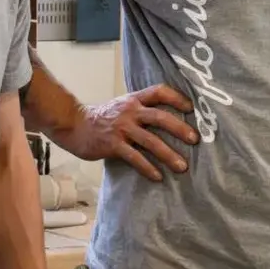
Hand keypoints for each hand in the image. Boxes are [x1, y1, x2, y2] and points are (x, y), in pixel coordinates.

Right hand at [53, 86, 197, 180]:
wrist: (74, 125)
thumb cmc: (103, 118)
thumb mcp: (123, 105)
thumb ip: (142, 108)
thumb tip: (170, 119)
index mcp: (134, 99)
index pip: (159, 91)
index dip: (177, 98)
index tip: (191, 108)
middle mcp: (130, 111)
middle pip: (160, 117)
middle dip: (179, 128)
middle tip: (195, 140)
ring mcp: (122, 128)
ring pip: (150, 141)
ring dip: (168, 155)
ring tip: (182, 166)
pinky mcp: (113, 145)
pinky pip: (135, 157)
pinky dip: (148, 168)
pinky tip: (158, 177)